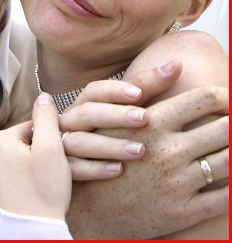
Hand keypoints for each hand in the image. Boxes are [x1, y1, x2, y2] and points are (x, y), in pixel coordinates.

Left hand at [0, 92, 71, 220]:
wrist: (28, 238)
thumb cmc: (44, 195)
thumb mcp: (52, 149)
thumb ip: (46, 118)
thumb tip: (43, 97)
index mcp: (0, 141)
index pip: (30, 129)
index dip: (47, 142)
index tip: (55, 159)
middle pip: (17, 148)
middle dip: (33, 158)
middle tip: (47, 177)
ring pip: (7, 169)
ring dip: (20, 175)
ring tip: (35, 192)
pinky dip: (9, 193)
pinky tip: (21, 203)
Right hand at [58, 61, 182, 179]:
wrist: (91, 179)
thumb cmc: (113, 135)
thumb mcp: (127, 110)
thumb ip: (148, 88)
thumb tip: (177, 63)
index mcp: (85, 104)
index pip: (94, 90)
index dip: (114, 90)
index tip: (138, 93)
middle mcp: (72, 122)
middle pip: (87, 112)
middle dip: (115, 115)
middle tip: (144, 118)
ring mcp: (64, 146)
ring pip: (79, 141)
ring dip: (109, 145)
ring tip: (140, 150)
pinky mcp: (64, 171)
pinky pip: (73, 169)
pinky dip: (94, 169)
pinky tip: (118, 171)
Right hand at [66, 86, 228, 238]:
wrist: (92, 208)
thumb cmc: (105, 149)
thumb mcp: (118, 113)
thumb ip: (147, 85)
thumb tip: (177, 62)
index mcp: (153, 122)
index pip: (206, 99)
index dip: (225, 95)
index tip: (230, 97)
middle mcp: (167, 151)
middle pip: (225, 128)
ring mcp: (175, 183)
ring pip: (229, 162)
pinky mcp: (181, 213)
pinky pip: (224, 198)